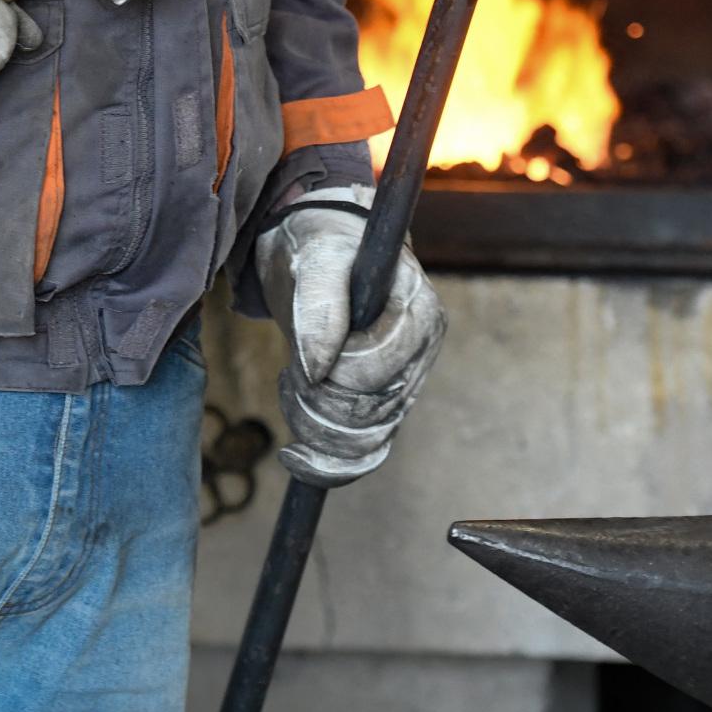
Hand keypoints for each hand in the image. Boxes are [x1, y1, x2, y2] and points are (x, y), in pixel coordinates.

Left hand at [252, 186, 447, 484]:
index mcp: (419, 314)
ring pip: (365, 442)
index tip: (302, 355)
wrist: (313, 256)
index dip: (331, 373)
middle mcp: (420, 355)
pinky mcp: (382, 407)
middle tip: (291, 370)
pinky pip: (364, 457)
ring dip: (313, 427)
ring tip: (291, 386)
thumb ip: (320, 306)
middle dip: (316, 401)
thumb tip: (318, 370)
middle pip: (371, 414)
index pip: (377, 373)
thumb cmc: (319, 247)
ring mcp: (404, 385)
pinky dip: (327, 465)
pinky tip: (295, 455)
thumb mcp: (314, 259)